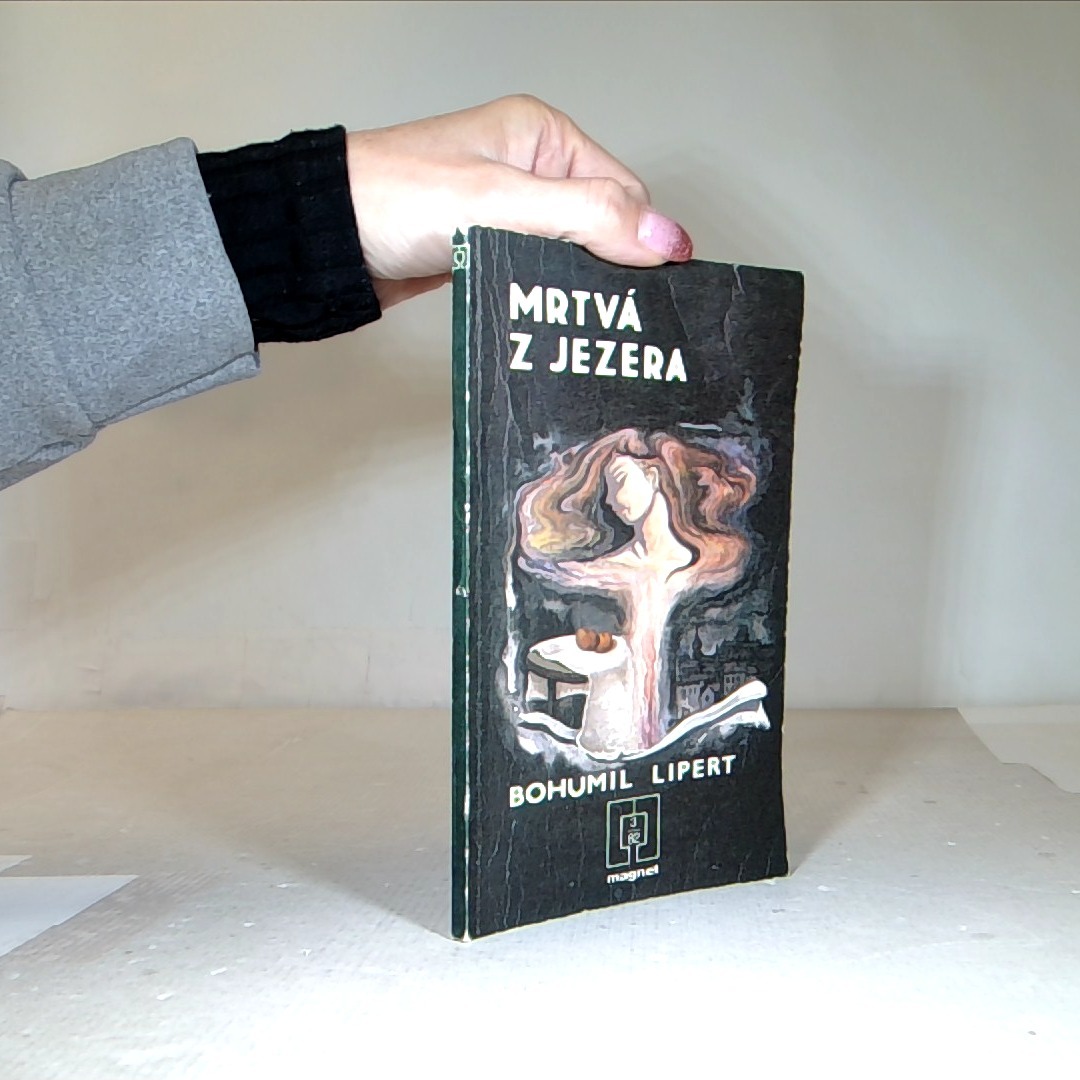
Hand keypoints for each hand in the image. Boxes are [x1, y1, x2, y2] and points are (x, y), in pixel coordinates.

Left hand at [345, 95, 692, 308]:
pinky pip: (539, 272)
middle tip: (613, 314)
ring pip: (571, 254)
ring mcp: (509, 211)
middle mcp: (531, 170)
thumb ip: (586, 217)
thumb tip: (664, 237)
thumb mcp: (502, 202)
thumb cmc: (395, 197)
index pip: (623, 191)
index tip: (647, 289)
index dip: (640, 240)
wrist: (328, 238)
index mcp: (543, 137)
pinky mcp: (489, 247)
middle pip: (603, 225)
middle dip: (609, 267)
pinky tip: (551, 315)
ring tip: (582, 318)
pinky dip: (548, 295)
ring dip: (577, 286)